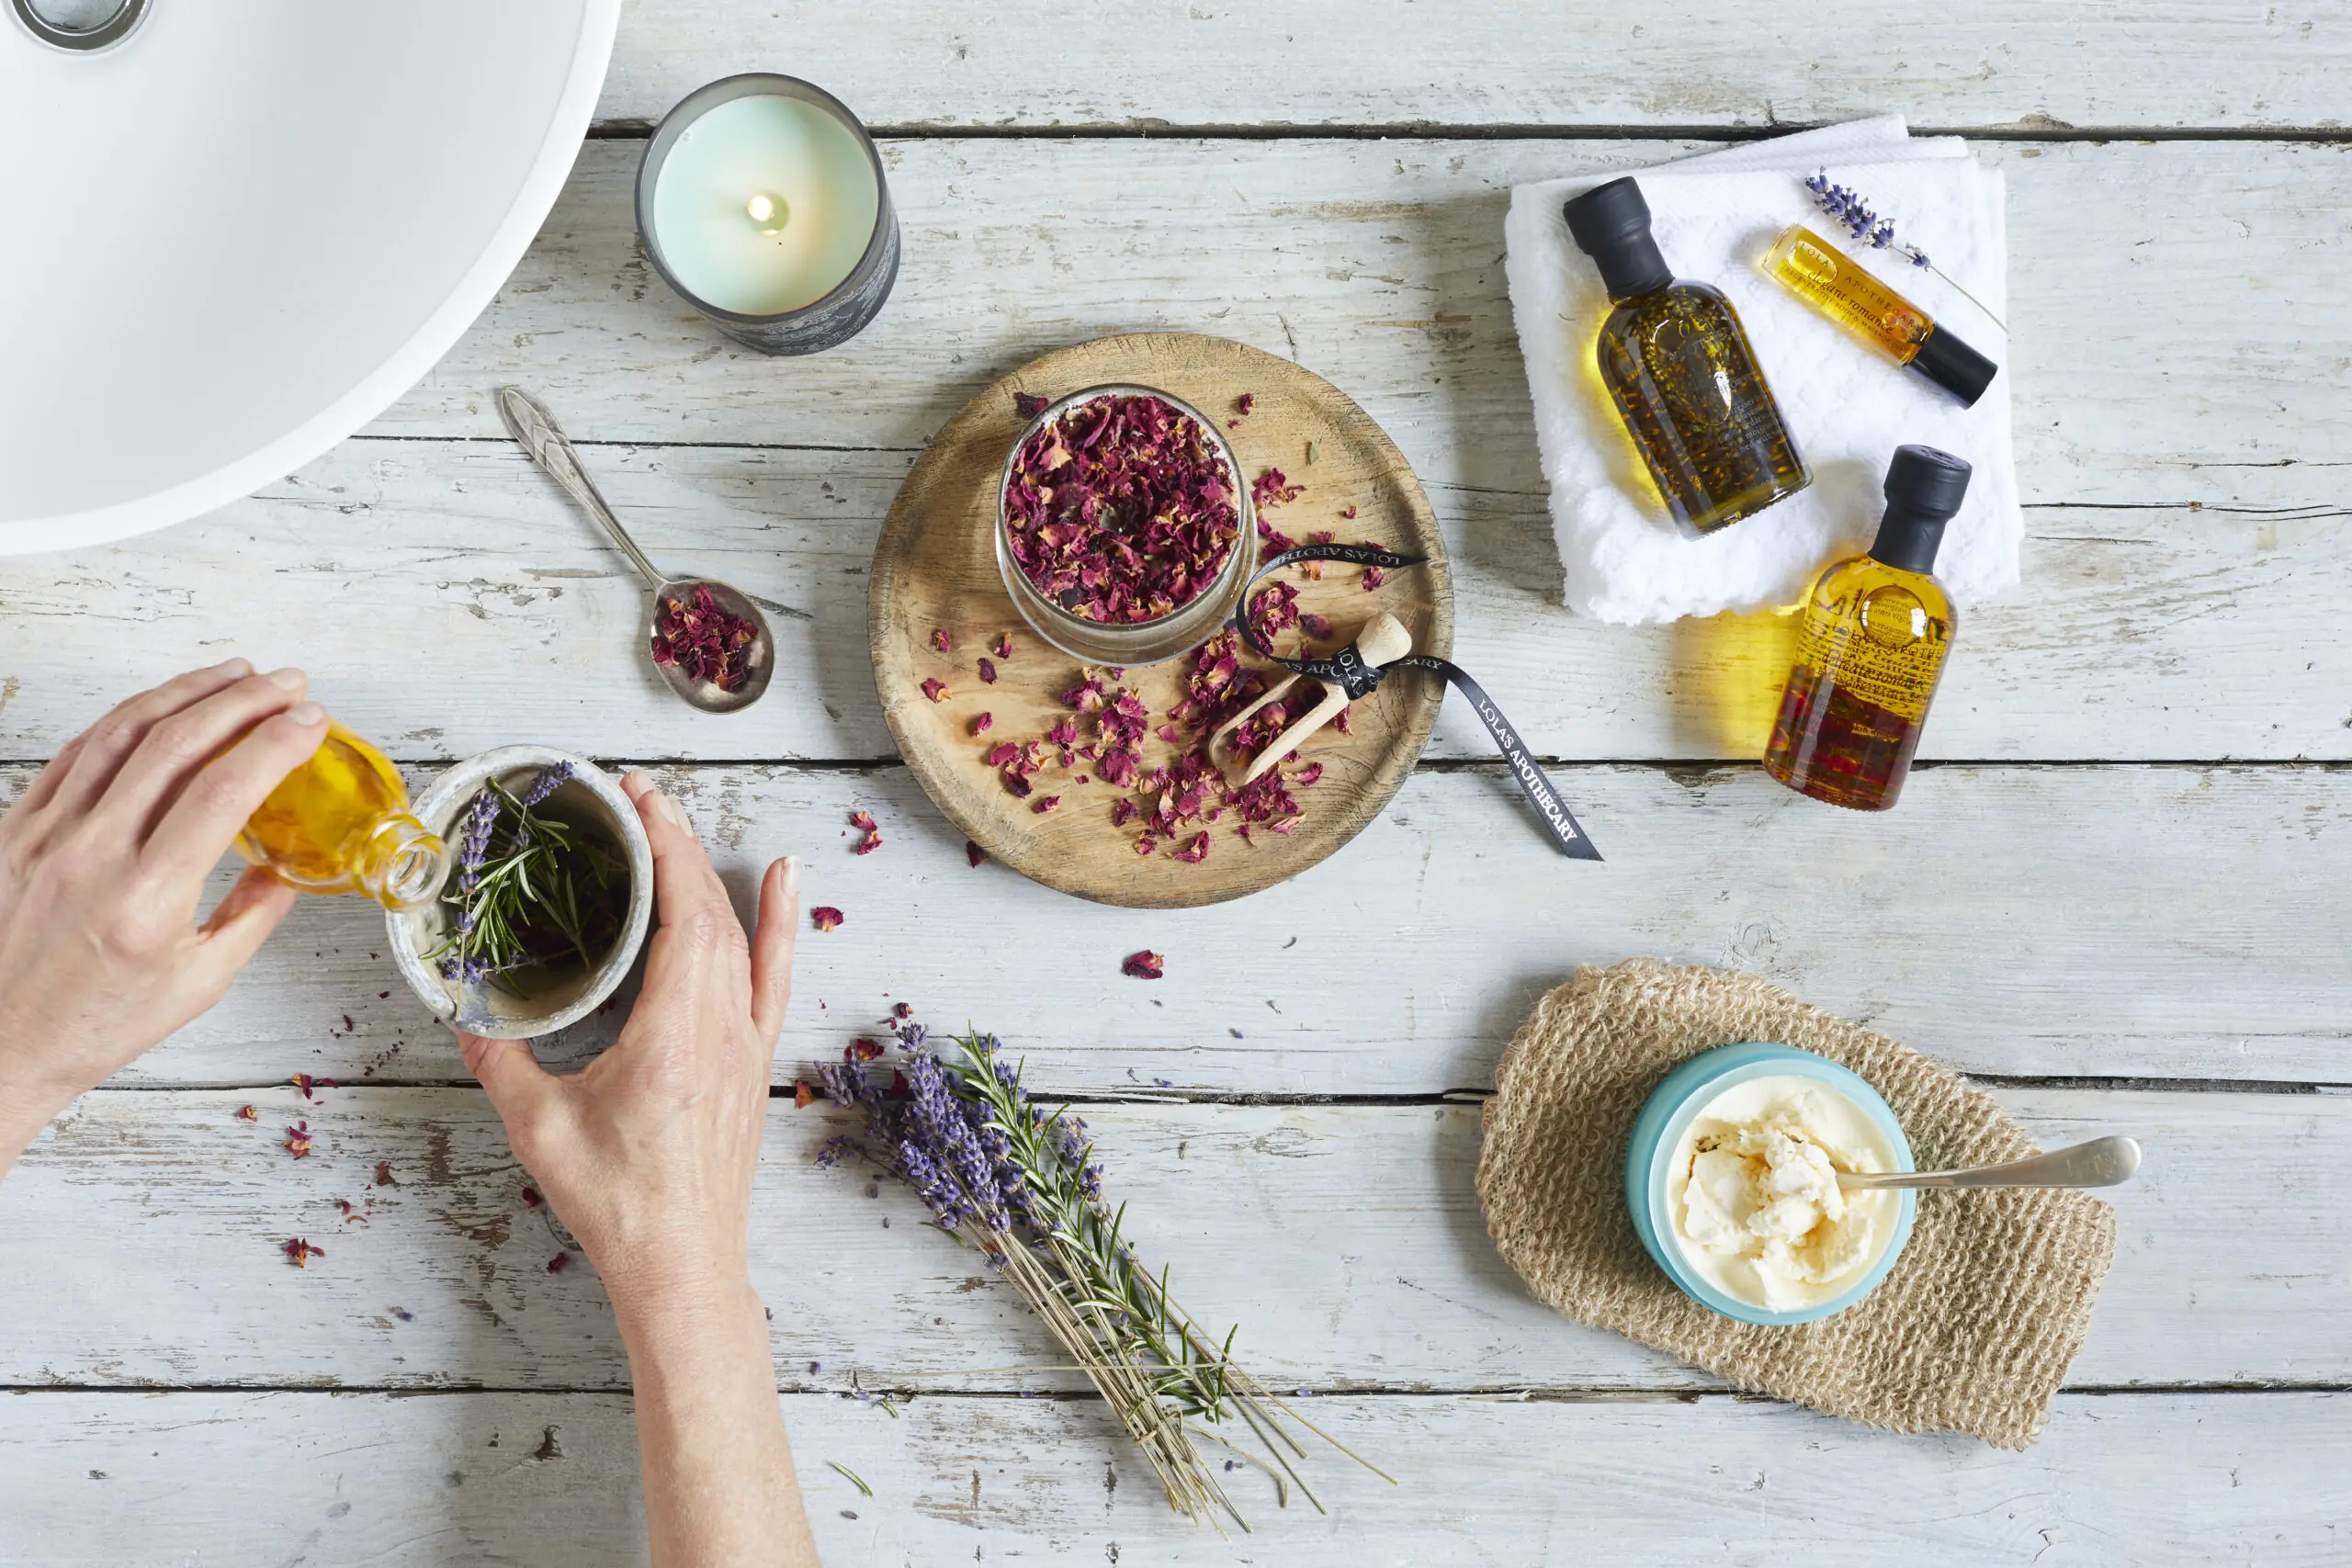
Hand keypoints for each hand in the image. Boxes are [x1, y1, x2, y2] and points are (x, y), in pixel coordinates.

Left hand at [0, 660, 327, 1173]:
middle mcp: (91, 856)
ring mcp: (46, 836)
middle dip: (241, 702)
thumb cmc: (98, 1023)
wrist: (3, 1043)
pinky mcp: (17, 830)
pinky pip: (75, 754)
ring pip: (121, 733)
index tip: (310, 720)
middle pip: (176, 745)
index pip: (223, 792)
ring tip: (232, 675)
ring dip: (184, 693)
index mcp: (146, 899)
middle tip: (286, 684)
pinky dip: (126, 719)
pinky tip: (160, 708)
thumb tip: (284, 868)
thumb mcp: (201, 983)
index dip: (274, 744)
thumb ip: (252, 916)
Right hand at [456, 772, 798, 1317]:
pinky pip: (774, 975)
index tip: (638, 800)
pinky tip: (786, 878)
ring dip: (710, 873)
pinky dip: (780, 921)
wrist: (683, 1264)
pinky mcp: (756, 1060)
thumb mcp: (539, 1127)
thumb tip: (463, 1012)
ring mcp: (748, 1042)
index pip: (682, 912)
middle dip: (677, 843)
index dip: (664, 846)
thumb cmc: (616, 1202)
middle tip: (638, 799)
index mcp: (676, 1033)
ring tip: (680, 824)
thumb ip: (500, 1061)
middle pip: (710, 910)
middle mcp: (723, 1027)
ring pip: (740, 936)